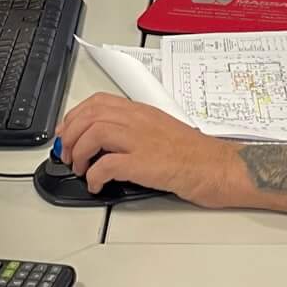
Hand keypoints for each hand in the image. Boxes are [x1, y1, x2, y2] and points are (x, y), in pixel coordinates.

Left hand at [54, 95, 286, 213]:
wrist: (220, 168)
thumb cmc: (197, 155)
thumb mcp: (162, 131)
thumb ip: (136, 132)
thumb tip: (109, 145)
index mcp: (142, 112)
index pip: (98, 102)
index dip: (75, 116)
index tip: (67, 132)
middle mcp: (139, 121)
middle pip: (90, 115)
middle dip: (70, 135)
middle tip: (66, 153)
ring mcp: (142, 140)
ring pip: (94, 133)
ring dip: (78, 153)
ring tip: (79, 169)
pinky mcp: (145, 163)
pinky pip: (106, 165)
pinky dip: (93, 176)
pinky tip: (96, 185)